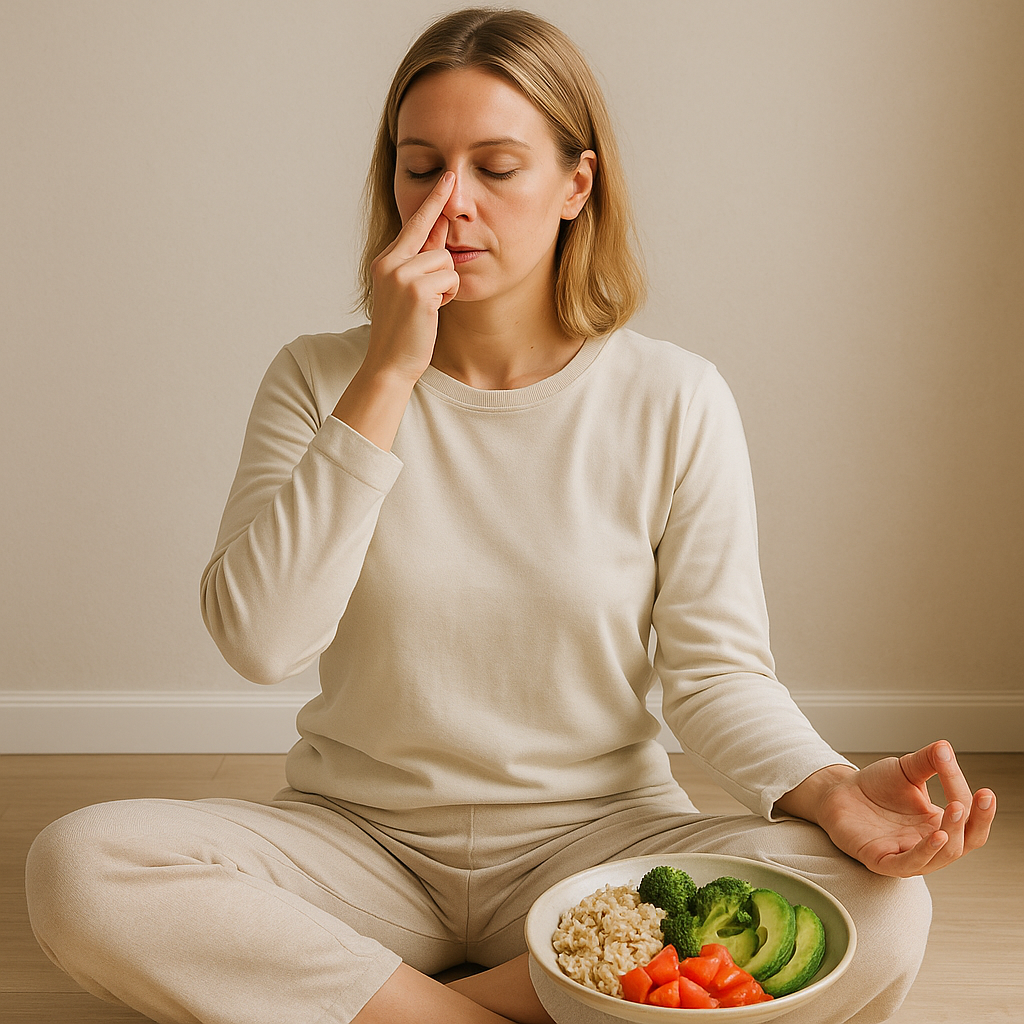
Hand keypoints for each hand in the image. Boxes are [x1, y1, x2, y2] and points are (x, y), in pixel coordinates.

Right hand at [366, 170, 459, 384]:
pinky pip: (451, 279)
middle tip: (432, 281)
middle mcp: (390, 262)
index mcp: (386, 260)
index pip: (414, 223)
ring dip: (446, 287)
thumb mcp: (409, 291)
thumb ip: (422, 261)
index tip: (448, 176)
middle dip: (444, 264)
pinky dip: (448, 297)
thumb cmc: (403, 330)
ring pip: (447, 262)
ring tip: (429, 308)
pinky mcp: (417, 289)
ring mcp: (402, 274)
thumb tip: (443, 232)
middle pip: (437, 244)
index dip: (434, 200)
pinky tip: (431, 313)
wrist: (389, 363)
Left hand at [793, 741, 995, 876]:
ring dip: (953, 834)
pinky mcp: (883, 861)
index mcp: (939, 822)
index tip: (970, 776)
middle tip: (981, 796)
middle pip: (966, 842)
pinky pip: (910, 864)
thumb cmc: (875, 787)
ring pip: (943, 856)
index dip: (973, 798)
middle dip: (977, 821)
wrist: (839, 792)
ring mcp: (907, 854)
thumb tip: (945, 747)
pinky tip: (938, 837)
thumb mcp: (905, 770)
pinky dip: (926, 853)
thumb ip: (927, 761)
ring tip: (956, 809)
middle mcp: (929, 843)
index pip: (968, 815)